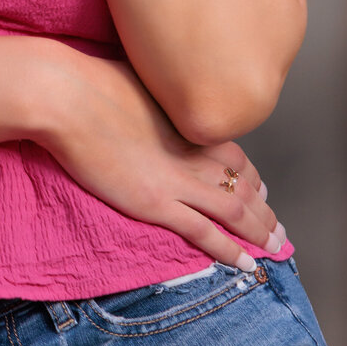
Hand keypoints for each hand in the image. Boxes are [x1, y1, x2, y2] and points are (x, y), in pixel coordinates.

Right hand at [30, 43, 284, 269]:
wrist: (67, 96)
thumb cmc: (92, 81)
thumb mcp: (137, 81)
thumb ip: (156, 97)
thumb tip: (151, 96)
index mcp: (190, 121)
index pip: (237, 157)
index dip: (253, 179)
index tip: (260, 191)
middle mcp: (194, 151)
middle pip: (244, 186)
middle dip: (266, 211)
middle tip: (279, 229)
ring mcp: (178, 178)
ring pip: (236, 211)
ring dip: (260, 232)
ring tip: (276, 248)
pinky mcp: (157, 203)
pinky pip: (205, 233)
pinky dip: (231, 250)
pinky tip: (247, 264)